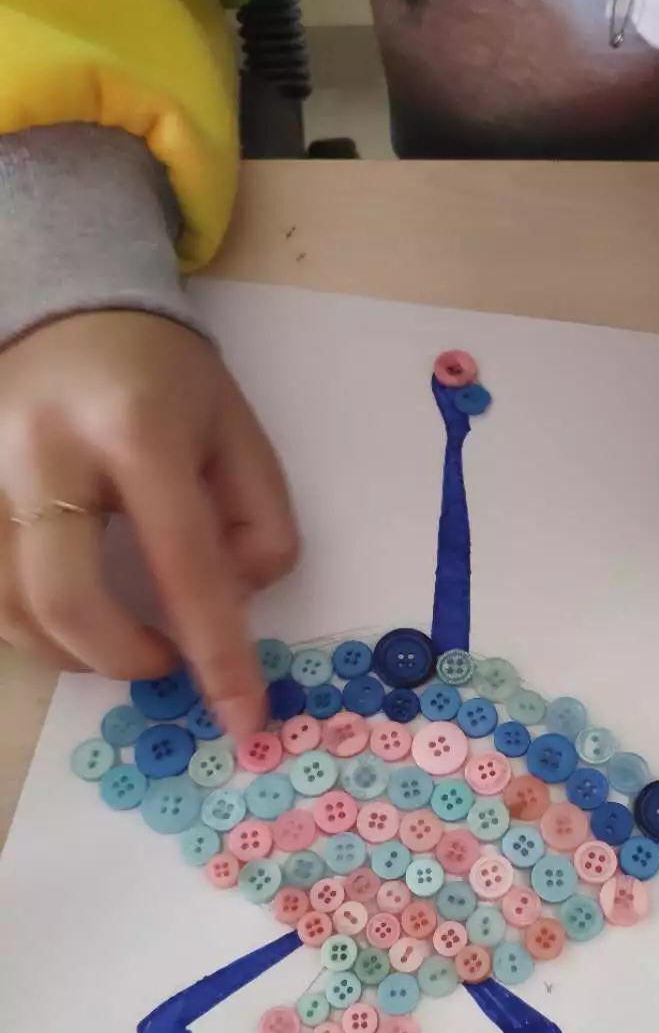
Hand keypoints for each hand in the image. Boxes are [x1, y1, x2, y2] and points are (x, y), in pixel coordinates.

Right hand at [0, 312, 297, 735]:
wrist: (67, 313)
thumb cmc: (165, 381)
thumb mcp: (238, 433)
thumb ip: (260, 519)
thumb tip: (237, 599)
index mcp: (135, 431)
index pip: (184, 567)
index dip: (218, 655)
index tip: (242, 719)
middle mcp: (43, 451)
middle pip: (65, 601)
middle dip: (121, 659)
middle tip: (161, 659)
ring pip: (6, 608)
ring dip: (69, 652)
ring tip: (114, 638)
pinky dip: (26, 627)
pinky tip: (65, 618)